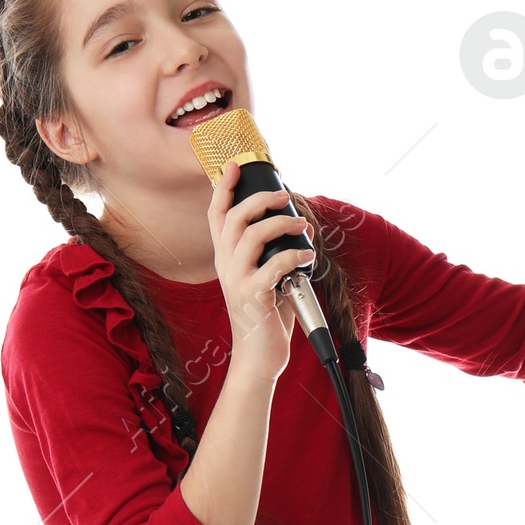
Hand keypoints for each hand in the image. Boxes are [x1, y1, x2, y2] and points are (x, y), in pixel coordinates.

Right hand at [207, 160, 315, 384]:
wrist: (260, 358)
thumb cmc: (266, 315)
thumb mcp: (263, 277)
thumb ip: (270, 252)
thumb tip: (293, 223)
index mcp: (226, 258)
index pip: (216, 214)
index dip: (223, 187)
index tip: (237, 165)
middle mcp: (226, 266)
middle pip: (234, 216)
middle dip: (261, 198)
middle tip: (284, 196)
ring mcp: (237, 281)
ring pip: (252, 235)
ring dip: (282, 224)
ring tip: (302, 227)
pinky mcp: (254, 298)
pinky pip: (273, 266)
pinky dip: (295, 256)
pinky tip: (308, 256)